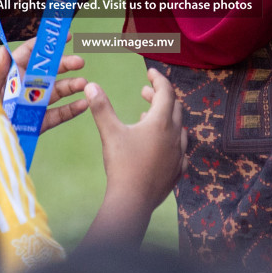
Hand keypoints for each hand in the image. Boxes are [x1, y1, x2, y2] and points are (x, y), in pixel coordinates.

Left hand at [0, 38, 89, 132]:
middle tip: (80, 62)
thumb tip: (3, 50)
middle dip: (65, 65)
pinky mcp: (39, 123)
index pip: (30, 54)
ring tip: (84, 84)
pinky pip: (57, 115)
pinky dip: (71, 110)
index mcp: (12, 75)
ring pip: (56, 92)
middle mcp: (25, 87)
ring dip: (71, 86)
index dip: (46, 44)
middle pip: (48, 71)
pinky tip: (83, 104)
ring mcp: (34, 104)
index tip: (65, 37)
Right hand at [80, 69, 187, 245]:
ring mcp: (179, 154)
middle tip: (144, 92)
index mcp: (160, 122)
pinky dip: (171, 140)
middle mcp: (174, 135)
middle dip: (160, 96)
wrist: (133, 200)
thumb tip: (91, 85)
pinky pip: (180, 149)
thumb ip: (101, 107)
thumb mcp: (110, 132)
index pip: (166, 91)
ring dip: (166, 118)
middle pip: (174, 107)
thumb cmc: (122, 164)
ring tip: (148, 117)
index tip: (150, 72)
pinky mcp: (178, 170)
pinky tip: (162, 145)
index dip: (158, 79)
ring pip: (179, 128)